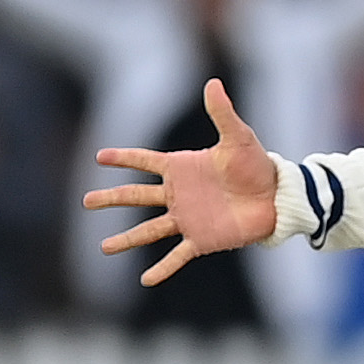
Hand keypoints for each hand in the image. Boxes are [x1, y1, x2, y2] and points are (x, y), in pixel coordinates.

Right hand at [84, 77, 278, 286]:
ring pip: (149, 230)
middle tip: (86, 201)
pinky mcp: (202, 239)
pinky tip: (145, 281)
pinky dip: (162, 269)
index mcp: (182, 168)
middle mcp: (179, 195)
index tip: (99, 156)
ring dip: (126, 239)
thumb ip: (221, 113)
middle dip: (111, 199)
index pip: (145, 161)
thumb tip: (212, 83)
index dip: (123, 158)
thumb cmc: (257, 165)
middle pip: (137, 197)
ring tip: (103, 247)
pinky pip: (177, 255)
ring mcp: (188, 218)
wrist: (276, 198)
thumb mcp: (238, 137)